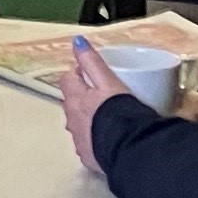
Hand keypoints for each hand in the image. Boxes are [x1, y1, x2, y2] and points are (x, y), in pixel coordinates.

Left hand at [58, 34, 141, 169]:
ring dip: (88, 119)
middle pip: (71, 103)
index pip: (67, 79)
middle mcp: (71, 120)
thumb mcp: (108, 81)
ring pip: (79, 124)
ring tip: (107, 118)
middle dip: (83, 98)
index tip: (92, 74)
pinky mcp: (88, 157)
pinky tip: (109, 139)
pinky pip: (88, 144)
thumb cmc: (119, 111)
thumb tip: (77, 41)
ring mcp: (79, 140)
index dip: (78, 74)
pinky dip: (95, 139)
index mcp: (75, 99)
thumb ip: (92, 61)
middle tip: (103, 96)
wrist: (130, 148)